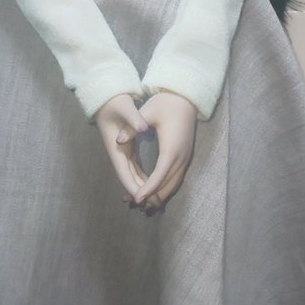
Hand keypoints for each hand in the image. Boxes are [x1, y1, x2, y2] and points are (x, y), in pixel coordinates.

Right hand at [92, 93, 162, 209]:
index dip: (132, 186)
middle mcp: (117, 152)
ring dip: (141, 186)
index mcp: (116, 147)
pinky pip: (135, 166)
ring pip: (132, 174)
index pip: (124, 172)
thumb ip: (134, 118)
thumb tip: (143, 127)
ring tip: (154, 199)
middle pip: (128, 178)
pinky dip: (142, 176)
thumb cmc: (115, 102)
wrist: (106, 97)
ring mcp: (121, 151)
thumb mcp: (125, 108)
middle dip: (139, 191)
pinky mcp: (126, 148)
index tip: (142, 198)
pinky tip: (150, 183)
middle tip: (153, 205)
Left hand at [117, 89, 197, 209]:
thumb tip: (118, 140)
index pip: (159, 175)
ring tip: (144, 204)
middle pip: (168, 184)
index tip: (137, 198)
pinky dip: (166, 188)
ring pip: (174, 184)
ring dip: (160, 195)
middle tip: (135, 205)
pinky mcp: (185, 157)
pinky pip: (176, 178)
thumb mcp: (147, 112)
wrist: (185, 99)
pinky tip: (156, 192)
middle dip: (153, 197)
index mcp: (171, 148)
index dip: (148, 188)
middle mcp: (181, 157)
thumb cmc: (165, 104)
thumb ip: (132, 127)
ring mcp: (185, 158)